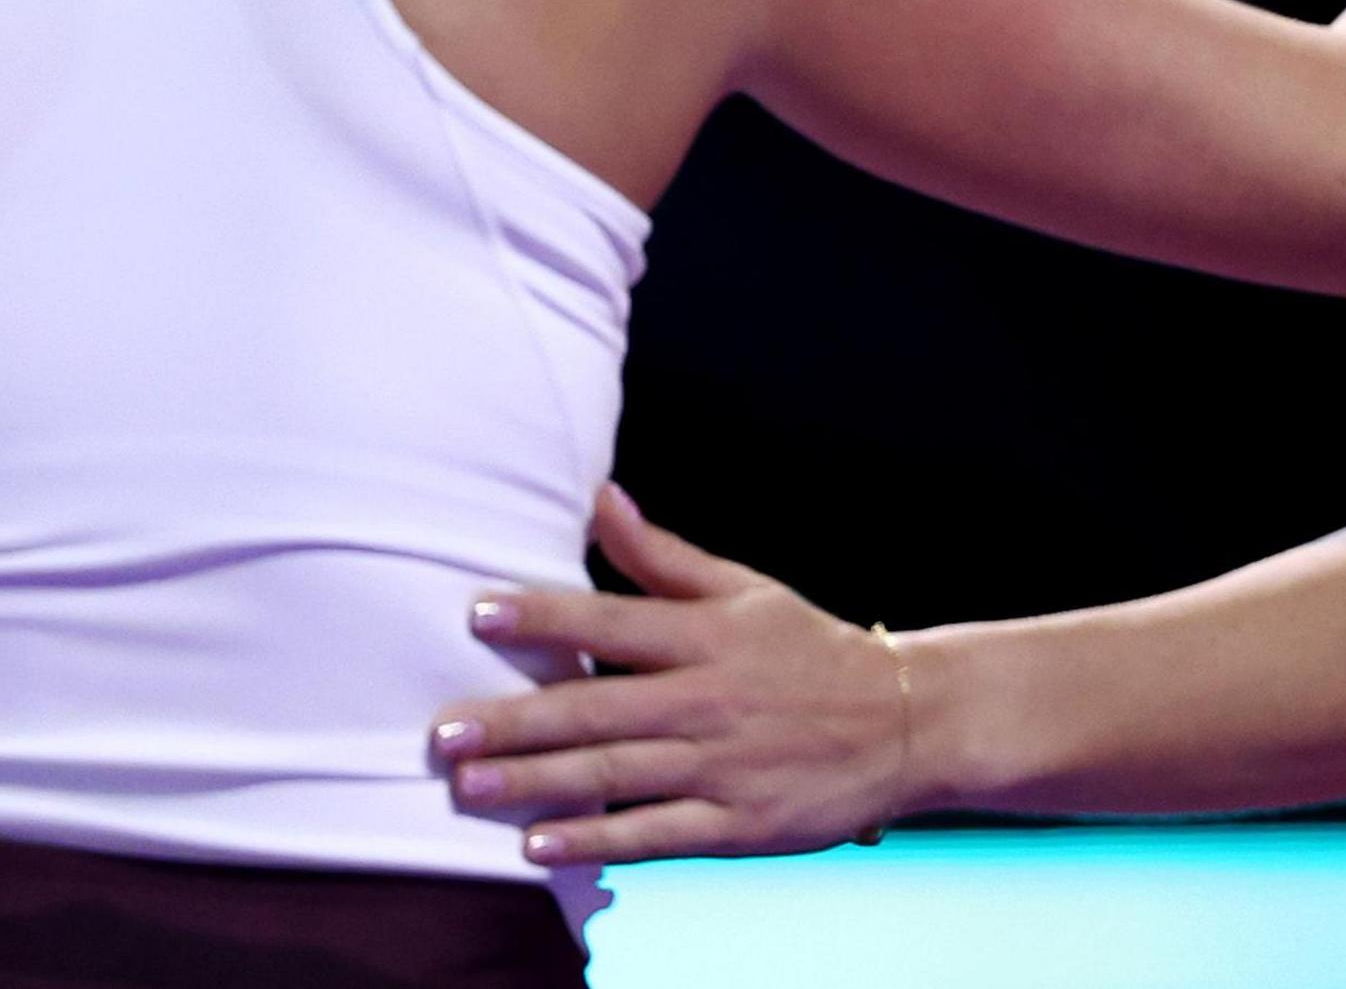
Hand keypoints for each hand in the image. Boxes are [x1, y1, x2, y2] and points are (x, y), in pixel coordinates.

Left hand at [431, 487, 917, 865]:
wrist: (903, 721)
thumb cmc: (810, 650)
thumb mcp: (744, 591)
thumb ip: (664, 556)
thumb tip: (600, 498)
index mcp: (707, 635)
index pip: (611, 618)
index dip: (544, 615)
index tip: (478, 614)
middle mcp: (707, 699)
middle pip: (596, 707)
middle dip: (514, 721)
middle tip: (442, 732)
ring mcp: (721, 766)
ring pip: (615, 774)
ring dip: (537, 783)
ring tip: (470, 786)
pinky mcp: (738, 825)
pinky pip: (656, 835)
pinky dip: (598, 842)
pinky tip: (541, 846)